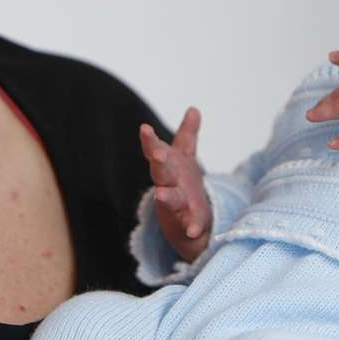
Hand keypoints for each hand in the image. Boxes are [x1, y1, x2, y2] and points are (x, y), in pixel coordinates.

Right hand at [139, 108, 211, 261]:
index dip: (150, 140)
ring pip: (171, 198)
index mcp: (167, 167)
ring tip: (161, 195)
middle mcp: (168, 185)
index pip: (156, 151)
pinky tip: (193, 230)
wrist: (186, 222)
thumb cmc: (181, 185)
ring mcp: (176, 204)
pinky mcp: (188, 222)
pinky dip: (191, 227)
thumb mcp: (184, 158)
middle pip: (161, 172)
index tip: (144, 128)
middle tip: (157, 154)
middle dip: (159, 163)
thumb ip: (187, 135)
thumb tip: (193, 109)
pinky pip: (190, 224)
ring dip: (166, 196)